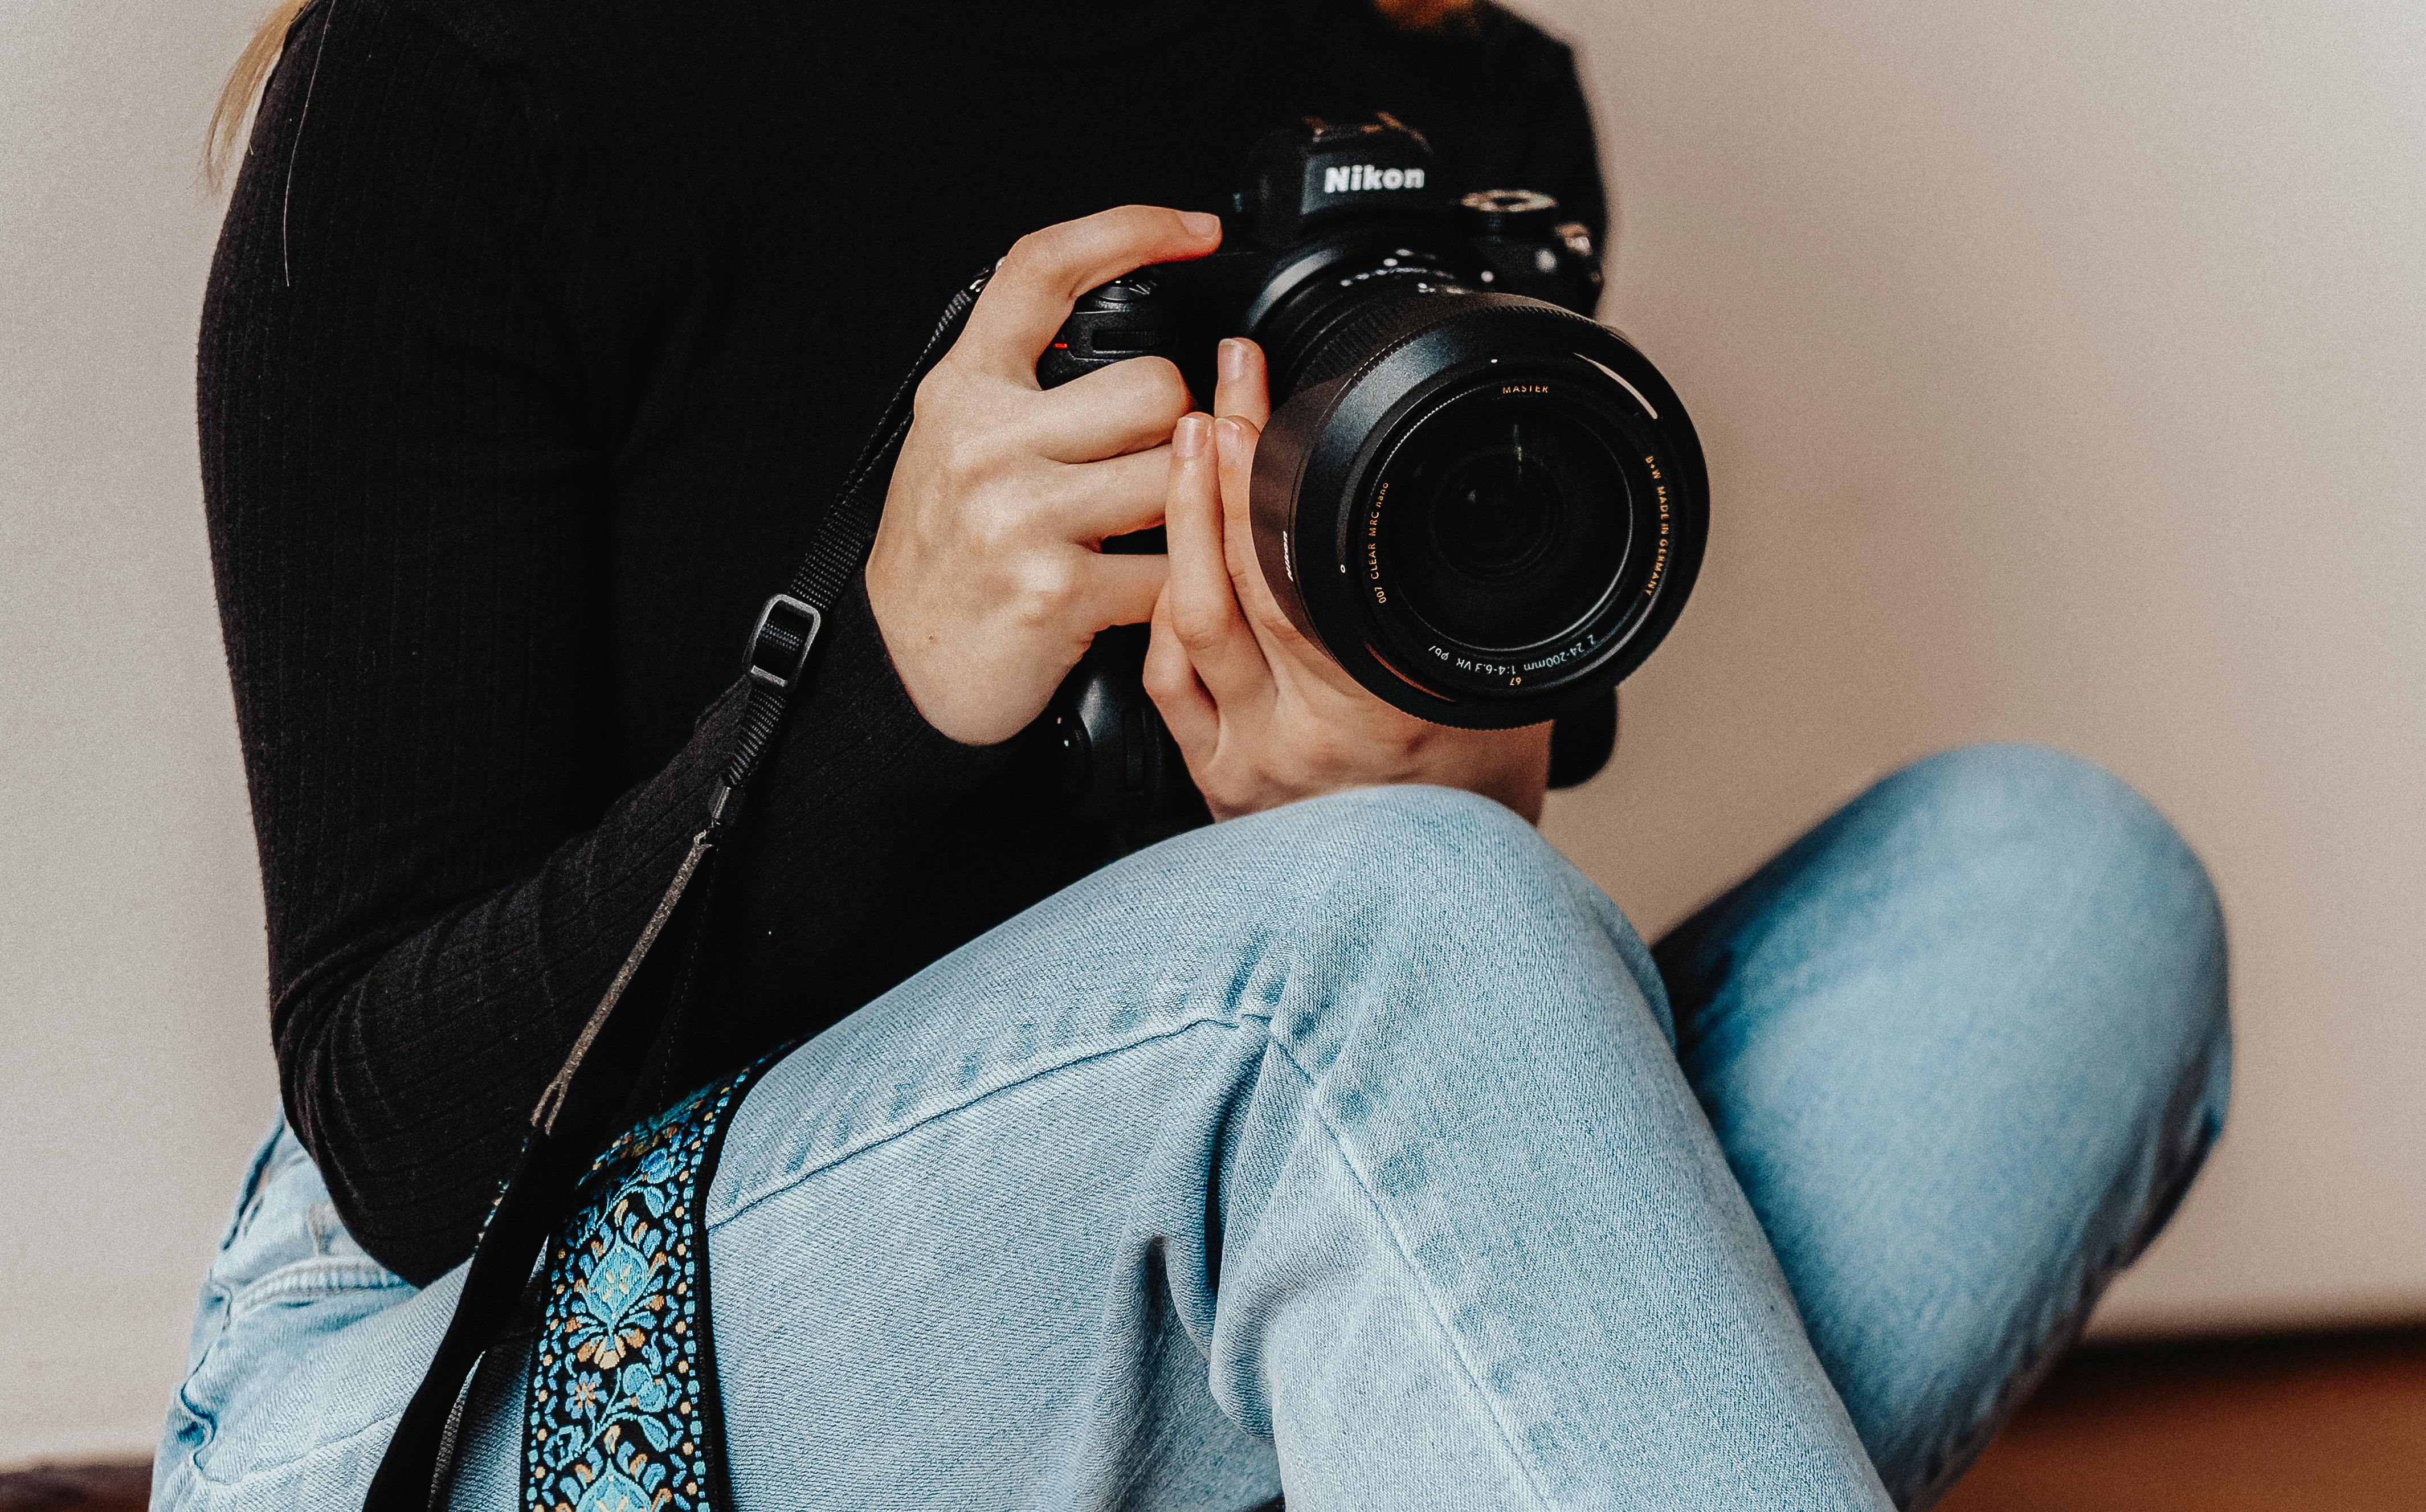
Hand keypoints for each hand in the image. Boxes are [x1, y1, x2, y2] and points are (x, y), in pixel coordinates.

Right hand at [866, 205, 1221, 744]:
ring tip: (1145, 532)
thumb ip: (1026, 385)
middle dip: (1177, 428)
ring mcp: (1018, 515)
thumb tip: (1133, 334)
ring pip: (1175, 474)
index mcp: (964, 388)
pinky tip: (1143, 593)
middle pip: (1155, 385)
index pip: (1042, 270)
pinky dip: (1176, 589)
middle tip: (1148, 467)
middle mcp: (985, 440)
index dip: (1128, 229)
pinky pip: (1169, 571)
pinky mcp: (1054, 590)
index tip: (1196, 230)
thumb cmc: (945, 553)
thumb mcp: (960, 442)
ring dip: (1184, 510)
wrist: (901, 667)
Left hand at [1144, 338, 1553, 821]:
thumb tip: (1461, 510)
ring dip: (1179, 529)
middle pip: (1226, 588)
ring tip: (1187, 450)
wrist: (1456, 909)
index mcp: (1382, 714)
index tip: (1254, 402)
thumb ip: (1461, 614)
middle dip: (1212, 474)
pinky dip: (1165, 610)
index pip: (1295, 573)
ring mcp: (1251, 767)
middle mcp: (1305, 744)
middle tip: (1214, 396)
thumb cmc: (1483, 800)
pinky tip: (1176, 559)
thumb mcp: (1504, 693)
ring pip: (1182, 629)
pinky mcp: (1218, 785)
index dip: (1259, 478)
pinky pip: (1167, 683)